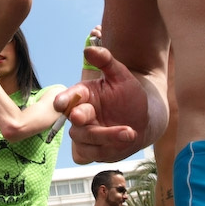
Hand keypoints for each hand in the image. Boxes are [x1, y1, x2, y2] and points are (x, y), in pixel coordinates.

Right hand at [56, 46, 145, 163]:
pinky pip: (91, 155)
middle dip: (81, 118)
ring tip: (130, 132)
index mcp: (83, 96)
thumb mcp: (122, 76)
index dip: (64, 100)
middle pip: (75, 120)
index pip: (68, 98)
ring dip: (106, 136)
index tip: (61, 103)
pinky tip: (125, 141)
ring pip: (85, 139)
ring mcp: (85, 135)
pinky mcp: (92, 151)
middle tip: (84, 116)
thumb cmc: (129, 96)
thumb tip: (89, 50)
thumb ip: (106, 61)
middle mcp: (81, 115)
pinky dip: (107, 149)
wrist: (144, 119)